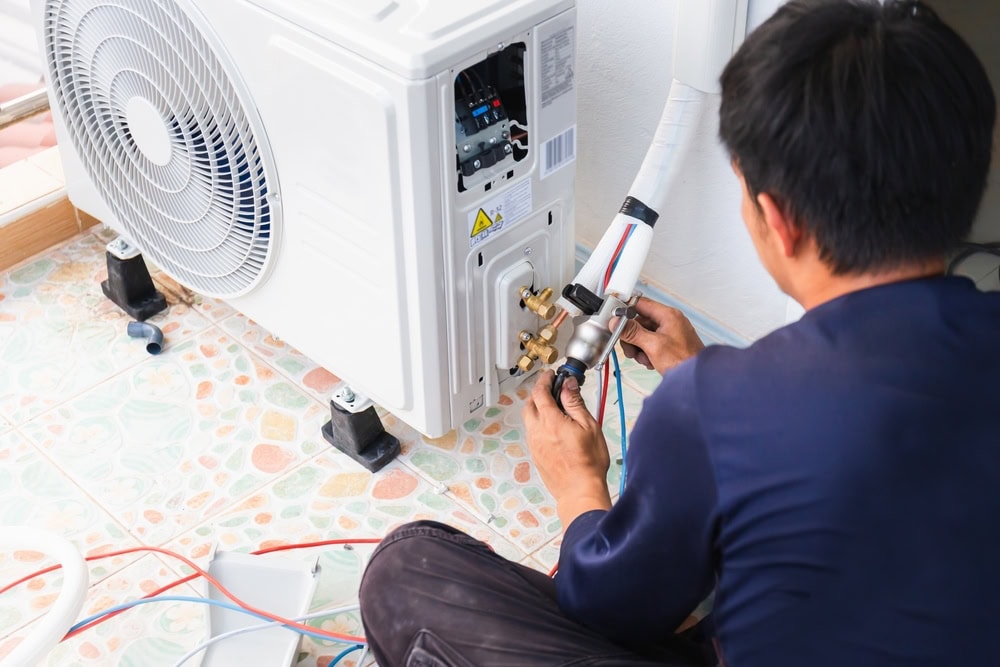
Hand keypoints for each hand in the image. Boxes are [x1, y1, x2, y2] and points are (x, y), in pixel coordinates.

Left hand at [522, 371, 611, 526]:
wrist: (579, 490)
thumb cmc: (588, 463)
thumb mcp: (589, 426)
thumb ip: (575, 403)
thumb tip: (568, 385)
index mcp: (550, 421)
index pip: (540, 392)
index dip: (544, 380)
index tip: (551, 375)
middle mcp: (538, 431)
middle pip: (530, 404)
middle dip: (538, 393)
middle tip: (552, 389)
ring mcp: (534, 444)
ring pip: (529, 419)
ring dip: (538, 409)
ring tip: (555, 409)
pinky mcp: (535, 454)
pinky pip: (532, 432)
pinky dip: (539, 424)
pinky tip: (553, 428)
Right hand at [615, 297, 704, 374]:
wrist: (696, 379)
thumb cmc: (684, 361)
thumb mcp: (653, 345)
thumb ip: (633, 332)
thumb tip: (617, 322)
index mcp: (668, 315)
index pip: (640, 304)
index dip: (626, 311)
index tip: (616, 321)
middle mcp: (669, 321)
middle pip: (639, 322)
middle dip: (632, 337)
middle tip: (630, 349)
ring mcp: (669, 333)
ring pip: (643, 334)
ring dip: (638, 348)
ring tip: (643, 358)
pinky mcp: (669, 345)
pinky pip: (650, 344)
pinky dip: (646, 353)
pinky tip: (650, 361)